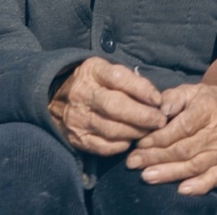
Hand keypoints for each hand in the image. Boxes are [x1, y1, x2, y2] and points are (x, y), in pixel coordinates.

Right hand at [48, 57, 165, 155]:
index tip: (158, 100)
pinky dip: (121, 145)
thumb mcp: (107, 70)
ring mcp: (77, 118)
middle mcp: (82, 94)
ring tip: (148, 131)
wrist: (56, 97)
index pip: (119, 78)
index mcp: (92, 72)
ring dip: (136, 132)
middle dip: (143, 116)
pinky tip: (129, 139)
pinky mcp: (77, 138)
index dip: (142, 90)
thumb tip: (157, 100)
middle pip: (116, 106)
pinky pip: (105, 146)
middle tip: (159, 121)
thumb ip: (131, 81)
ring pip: (112, 129)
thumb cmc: (93, 83)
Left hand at [126, 84, 216, 195]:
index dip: (159, 137)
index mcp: (207, 110)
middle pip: (184, 149)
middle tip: (133, 162)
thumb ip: (172, 99)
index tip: (139, 143)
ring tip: (147, 176)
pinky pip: (213, 179)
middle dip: (156, 157)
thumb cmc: (210, 101)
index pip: (181, 128)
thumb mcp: (191, 91)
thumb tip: (156, 111)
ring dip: (169, 173)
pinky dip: (198, 186)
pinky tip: (181, 189)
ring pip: (194, 165)